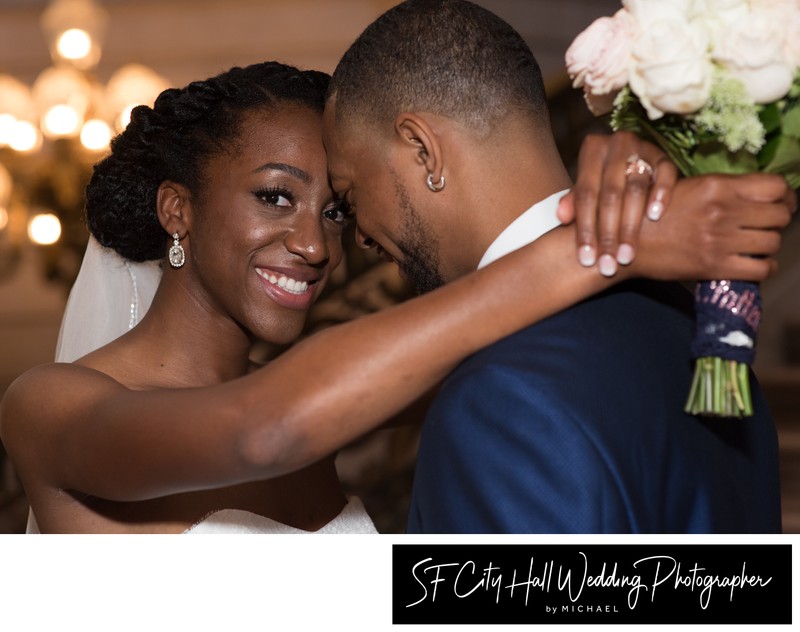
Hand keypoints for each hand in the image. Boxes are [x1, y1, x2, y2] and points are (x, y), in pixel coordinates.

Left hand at [557, 131, 677, 275]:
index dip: (584, 229)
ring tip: (628, 254)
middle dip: (608, 234)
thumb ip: (574, 202)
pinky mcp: (665, 155)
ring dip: (632, 225)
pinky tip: (655, 216)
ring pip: (636, 189)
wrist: (631, 159)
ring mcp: (642, 147)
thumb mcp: (586, 188)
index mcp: (591, 150)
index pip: (585, 195)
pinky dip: (660, 194)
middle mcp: (616, 144)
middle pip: (610, 195)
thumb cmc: (602, 181)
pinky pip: (666, 174)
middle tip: (609, 265)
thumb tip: (562, 217)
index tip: (586, 259)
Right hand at [632, 173, 795, 280]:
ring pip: (773, 242)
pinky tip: (753, 263)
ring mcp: (720, 240)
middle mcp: (723, 211)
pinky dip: (764, 267)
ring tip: (756, 243)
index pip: (776, 187)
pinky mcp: (716, 267)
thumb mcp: (683, 187)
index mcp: (717, 187)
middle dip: (779, 219)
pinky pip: (762, 269)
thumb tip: (752, 193)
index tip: (779, 201)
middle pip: (780, 215)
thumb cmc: (648, 214)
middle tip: (767, 223)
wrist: (623, 246)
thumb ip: (719, 189)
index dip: (784, 195)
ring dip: (769, 243)